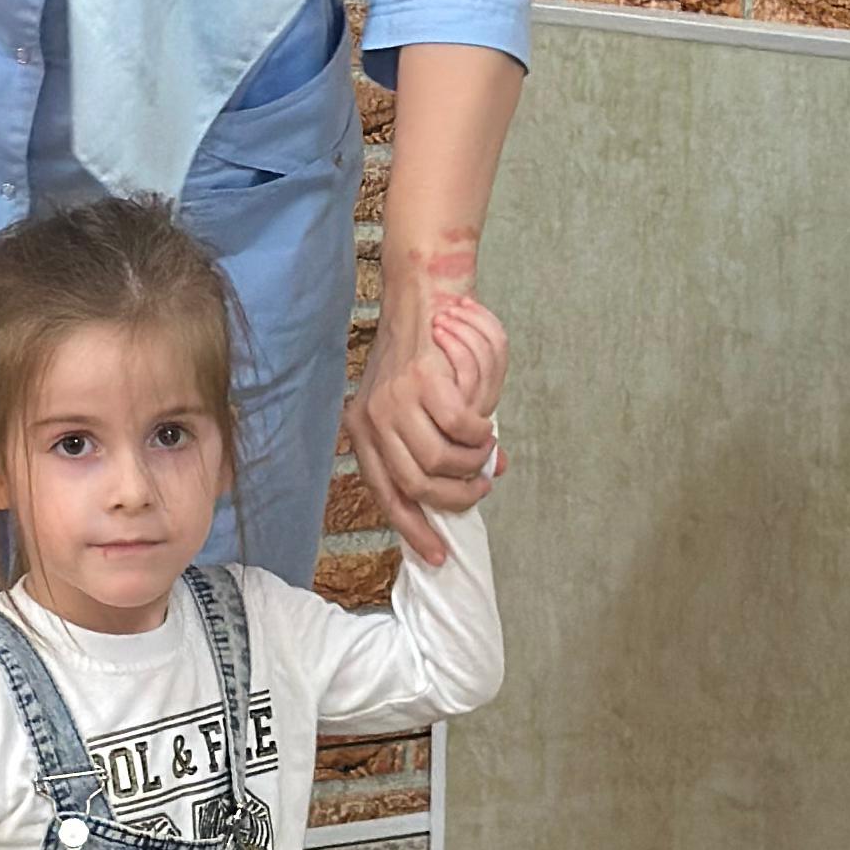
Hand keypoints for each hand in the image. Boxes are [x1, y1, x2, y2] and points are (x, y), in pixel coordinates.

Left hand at [344, 284, 504, 564]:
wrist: (422, 292)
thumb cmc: (427, 351)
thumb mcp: (424, 401)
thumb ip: (447, 441)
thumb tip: (486, 476)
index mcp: (363, 430)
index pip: (386, 495)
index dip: (413, 529)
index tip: (438, 557)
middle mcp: (371, 419)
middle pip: (414, 485)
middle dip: (454, 499)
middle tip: (479, 489)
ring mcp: (393, 399)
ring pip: (438, 460)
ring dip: (470, 465)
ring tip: (485, 454)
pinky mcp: (421, 380)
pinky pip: (460, 426)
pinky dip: (479, 434)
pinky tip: (486, 428)